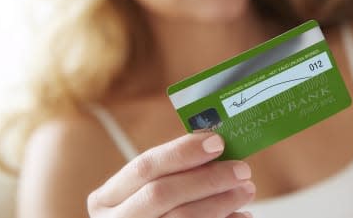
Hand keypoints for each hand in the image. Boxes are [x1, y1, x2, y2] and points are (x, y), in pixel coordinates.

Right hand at [88, 132, 254, 217]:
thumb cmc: (146, 212)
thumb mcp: (144, 192)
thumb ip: (173, 171)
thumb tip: (216, 145)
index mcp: (106, 198)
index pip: (145, 167)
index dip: (182, 152)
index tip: (218, 142)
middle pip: (162, 194)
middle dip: (207, 179)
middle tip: (242, 169)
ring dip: (220, 203)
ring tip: (246, 190)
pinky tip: (241, 216)